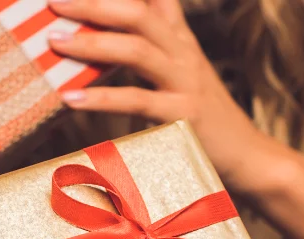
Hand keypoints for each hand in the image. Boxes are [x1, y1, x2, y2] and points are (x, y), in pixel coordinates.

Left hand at [47, 0, 303, 238]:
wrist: (249, 156)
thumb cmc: (204, 118)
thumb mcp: (180, 74)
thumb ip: (147, 53)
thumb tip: (99, 44)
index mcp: (179, 39)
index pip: (153, 0)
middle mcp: (183, 53)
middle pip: (138, 14)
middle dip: (94, 5)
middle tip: (54, 3)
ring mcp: (186, 83)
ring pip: (138, 50)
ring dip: (92, 43)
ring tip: (55, 42)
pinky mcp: (184, 115)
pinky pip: (139, 101)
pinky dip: (102, 98)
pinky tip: (71, 100)